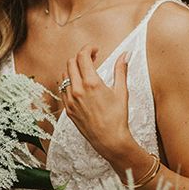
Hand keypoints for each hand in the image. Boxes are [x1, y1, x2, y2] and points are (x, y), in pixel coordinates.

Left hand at [61, 45, 133, 164]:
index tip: (95, 49)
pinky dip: (69, 82)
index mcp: (92, 83)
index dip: (88, 49)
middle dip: (81, 57)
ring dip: (73, 69)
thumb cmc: (118, 117)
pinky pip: (63, 89)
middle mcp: (78, 90)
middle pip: (71, 62)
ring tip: (85, 72)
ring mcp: (70, 100)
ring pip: (64, 75)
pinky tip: (79, 85)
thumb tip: (125, 55)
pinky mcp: (68, 109)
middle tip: (92, 59)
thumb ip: (121, 70)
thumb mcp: (121, 92)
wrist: (110, 140)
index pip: (82, 56)